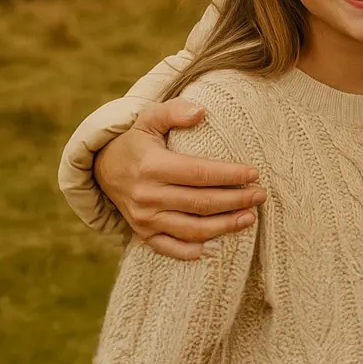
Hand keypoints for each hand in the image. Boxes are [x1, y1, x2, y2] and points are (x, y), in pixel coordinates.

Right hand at [95, 98, 267, 260]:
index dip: (229, 175)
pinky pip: (170, 249)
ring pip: (191, 229)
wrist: (102, 168)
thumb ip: (175, 110)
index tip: (254, 173)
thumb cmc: (136, 140)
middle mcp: (147, 196)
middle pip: (201, 203)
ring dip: (224, 227)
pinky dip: (193, 252)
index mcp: (152, 166)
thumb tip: (202, 112)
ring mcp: (144, 219)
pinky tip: (218, 248)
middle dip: (235, 200)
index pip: (199, 173)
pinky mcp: (143, 234)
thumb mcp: (149, 117)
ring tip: (250, 218)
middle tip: (260, 195)